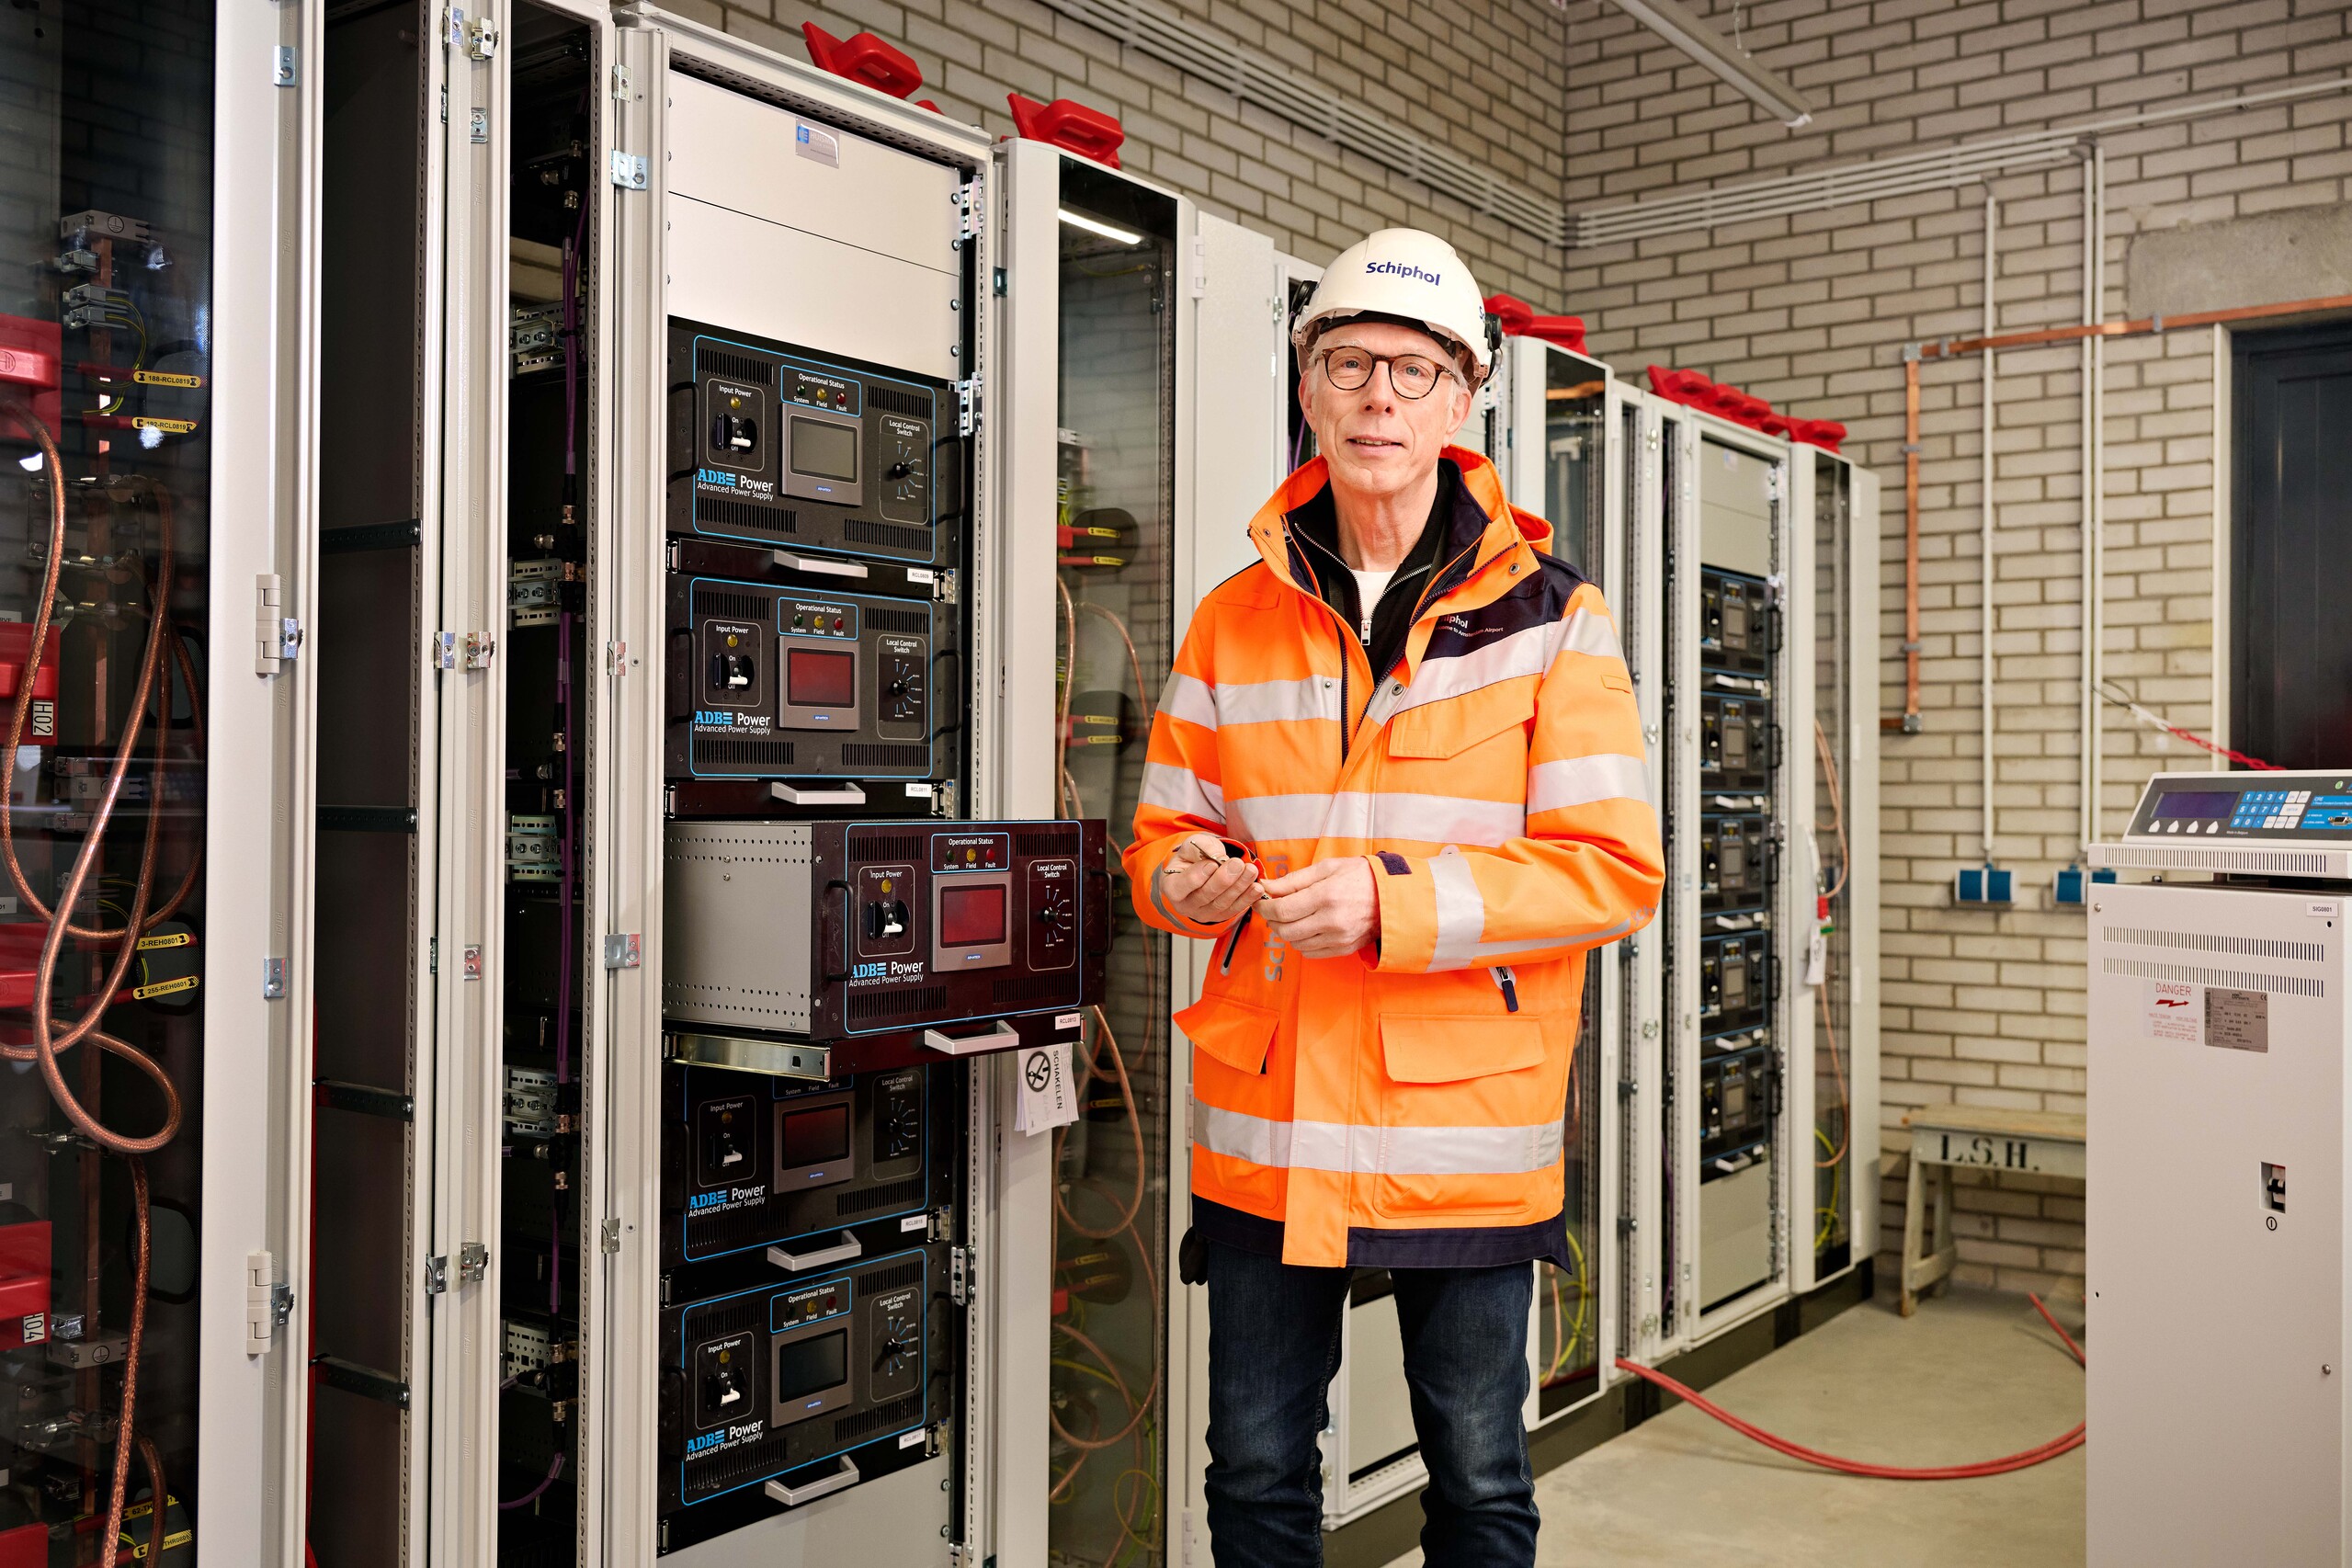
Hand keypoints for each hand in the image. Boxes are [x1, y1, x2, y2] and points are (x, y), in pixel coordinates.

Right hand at [1159, 833, 1259, 927]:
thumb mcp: (1192, 845)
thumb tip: (1218, 857)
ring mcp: (1203, 913)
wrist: (1202, 869)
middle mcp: (1186, 905)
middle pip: (1205, 895)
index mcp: (1172, 886)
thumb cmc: (1192, 858)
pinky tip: (1257, 888)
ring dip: (1239, 887)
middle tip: (1237, 864)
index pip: (1181, 886)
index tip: (1212, 864)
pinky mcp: (1220, 916)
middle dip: (1224, 879)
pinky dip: (1248, 898)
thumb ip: (1202, 847)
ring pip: (1223, 903)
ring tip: (1251, 872)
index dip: (1197, 876)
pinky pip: (1235, 909)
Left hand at [1258, 856, 1377, 958]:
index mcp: (1326, 896)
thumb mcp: (1327, 868)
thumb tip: (1267, 886)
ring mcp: (1339, 938)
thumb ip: (1294, 880)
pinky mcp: (1344, 948)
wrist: (1393, 895)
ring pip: (1295, 943)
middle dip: (1272, 920)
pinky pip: (1310, 952)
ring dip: (1286, 931)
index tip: (1260, 901)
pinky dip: (1301, 942)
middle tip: (1272, 909)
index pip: (1282, 910)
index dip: (1265, 907)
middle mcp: (1332, 920)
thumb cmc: (1360, 876)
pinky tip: (1306, 928)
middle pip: (1285, 930)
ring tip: (1291, 917)